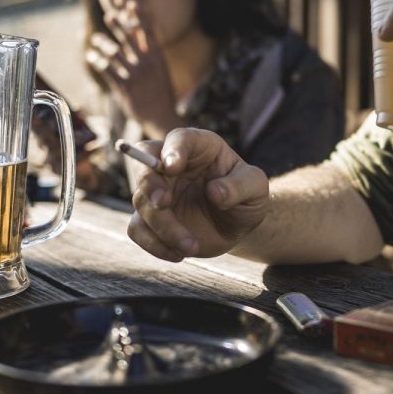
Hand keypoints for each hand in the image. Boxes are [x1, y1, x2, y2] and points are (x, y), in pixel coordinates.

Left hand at [86, 3, 183, 137]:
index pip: (148, 31)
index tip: (131, 4)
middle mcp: (146, 63)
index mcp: (157, 57)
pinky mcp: (123, 87)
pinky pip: (106, 70)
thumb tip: (142, 33)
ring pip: (114, 52)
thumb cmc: (161, 92)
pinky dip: (97, 61)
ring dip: (103, 43)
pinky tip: (91, 56)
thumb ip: (151, 52)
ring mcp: (134, 75)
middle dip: (118, 24)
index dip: (139, 16)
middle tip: (108, 15)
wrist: (161, 116)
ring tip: (95, 38)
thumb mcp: (161, 69)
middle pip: (129, 38)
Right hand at [126, 128, 269, 261]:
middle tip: (164, 203)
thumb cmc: (245, 196)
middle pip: (145, 163)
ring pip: (142, 202)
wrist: (236, 223)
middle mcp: (170, 164)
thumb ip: (240, 186)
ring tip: (191, 246)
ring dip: (162, 226)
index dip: (173, 150)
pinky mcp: (150, 218)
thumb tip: (215, 192)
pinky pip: (137, 229)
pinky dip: (153, 244)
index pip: (179, 139)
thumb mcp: (255, 187)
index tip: (173, 166)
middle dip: (150, 183)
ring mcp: (157, 191)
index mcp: (197, 146)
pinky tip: (178, 254)